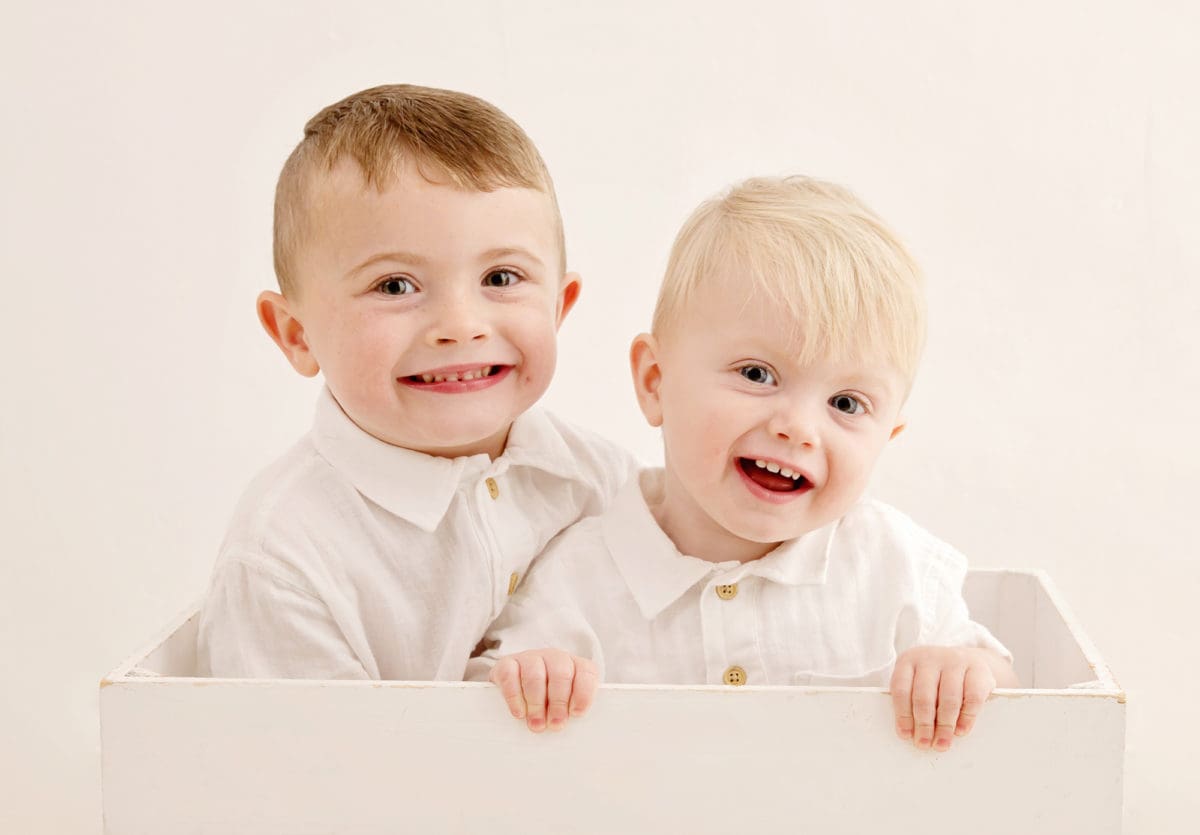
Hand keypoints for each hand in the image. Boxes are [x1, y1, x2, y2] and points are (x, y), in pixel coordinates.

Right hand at [488, 648, 598, 732]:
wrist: (515, 687)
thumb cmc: (548, 702)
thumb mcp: (566, 705)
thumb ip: (573, 711)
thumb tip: (572, 728)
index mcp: (575, 666)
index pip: (586, 673)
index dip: (583, 693)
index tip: (576, 714)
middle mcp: (554, 658)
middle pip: (561, 674)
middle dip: (558, 702)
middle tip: (555, 725)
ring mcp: (530, 658)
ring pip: (535, 675)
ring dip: (536, 703)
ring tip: (537, 724)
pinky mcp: (507, 663)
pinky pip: (510, 675)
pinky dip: (515, 697)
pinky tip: (519, 713)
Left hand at [889, 646, 1007, 751]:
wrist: (969, 660)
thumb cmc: (937, 678)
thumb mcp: (919, 681)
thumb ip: (912, 701)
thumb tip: (910, 733)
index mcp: (909, 660)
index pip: (901, 689)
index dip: (902, 714)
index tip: (906, 735)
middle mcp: (931, 658)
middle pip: (924, 696)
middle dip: (923, 724)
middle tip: (924, 744)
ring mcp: (955, 661)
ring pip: (948, 699)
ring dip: (944, 726)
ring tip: (941, 743)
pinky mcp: (978, 670)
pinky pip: (972, 698)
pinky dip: (966, 718)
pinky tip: (961, 730)